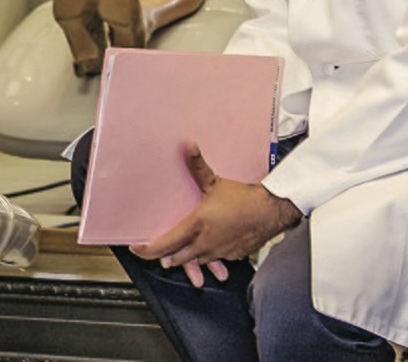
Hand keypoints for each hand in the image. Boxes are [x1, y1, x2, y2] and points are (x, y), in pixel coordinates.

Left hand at [128, 142, 301, 282]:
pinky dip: (204, 257)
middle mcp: (205, 244)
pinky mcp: (231, 256)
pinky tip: (204, 249)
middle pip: (176, 258)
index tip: (136, 249)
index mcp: (197, 226)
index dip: (148, 250)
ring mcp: (219, 253)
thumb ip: (198, 166)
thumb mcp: (215, 182)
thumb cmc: (244, 198)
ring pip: (194, 261)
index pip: (166, 244)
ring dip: (184, 258)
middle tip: (154, 250)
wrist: (271, 211)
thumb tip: (188, 145)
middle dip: (163, 256)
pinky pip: (212, 260)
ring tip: (175, 253)